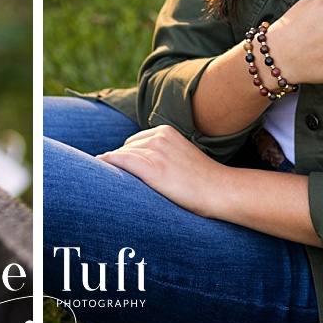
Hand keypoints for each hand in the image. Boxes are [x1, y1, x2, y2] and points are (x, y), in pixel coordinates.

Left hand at [96, 124, 229, 217]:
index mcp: (165, 131)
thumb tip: (132, 160)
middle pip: (126, 148)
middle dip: (122, 163)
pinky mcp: (154, 169)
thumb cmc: (202, 180)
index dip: (128, 158)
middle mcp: (159, 136)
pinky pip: (122, 162)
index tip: (124, 171)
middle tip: (121, 180)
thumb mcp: (180, 155)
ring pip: (122, 156)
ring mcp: (156, 152)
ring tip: (110, 182)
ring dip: (115, 167)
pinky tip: (101, 165)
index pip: (134, 142)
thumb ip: (161, 152)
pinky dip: (109, 164)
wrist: (221, 191)